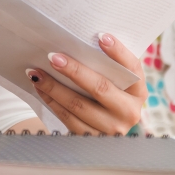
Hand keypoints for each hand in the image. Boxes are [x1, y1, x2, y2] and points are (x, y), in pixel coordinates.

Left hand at [27, 33, 144, 134]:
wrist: (105, 129)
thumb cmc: (109, 94)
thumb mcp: (116, 82)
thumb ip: (107, 65)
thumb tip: (83, 40)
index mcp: (138, 92)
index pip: (132, 67)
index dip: (118, 52)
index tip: (101, 36)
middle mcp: (129, 112)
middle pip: (100, 88)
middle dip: (74, 70)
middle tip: (53, 57)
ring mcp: (111, 128)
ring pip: (78, 105)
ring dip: (53, 87)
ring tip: (37, 72)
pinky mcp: (91, 138)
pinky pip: (67, 118)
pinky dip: (51, 101)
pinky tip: (40, 88)